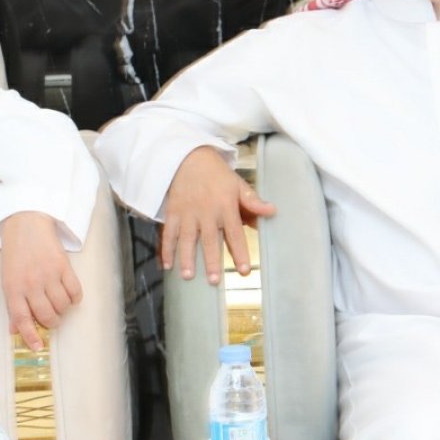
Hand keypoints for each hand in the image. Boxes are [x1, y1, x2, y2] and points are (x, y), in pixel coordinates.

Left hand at [0, 211, 81, 352]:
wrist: (26, 224)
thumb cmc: (15, 253)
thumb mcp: (7, 280)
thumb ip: (12, 305)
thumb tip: (14, 330)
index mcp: (14, 288)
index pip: (22, 319)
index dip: (30, 336)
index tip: (38, 347)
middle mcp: (31, 284)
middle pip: (47, 316)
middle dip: (51, 322)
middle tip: (51, 317)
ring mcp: (48, 275)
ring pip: (62, 306)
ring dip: (63, 309)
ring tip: (58, 302)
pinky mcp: (63, 267)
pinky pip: (75, 292)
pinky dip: (74, 298)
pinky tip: (69, 294)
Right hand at [160, 146, 275, 284]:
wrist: (188, 158)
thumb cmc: (216, 175)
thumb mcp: (237, 184)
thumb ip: (252, 201)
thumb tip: (272, 211)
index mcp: (225, 206)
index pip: (235, 233)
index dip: (240, 252)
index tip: (244, 271)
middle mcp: (207, 212)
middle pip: (210, 240)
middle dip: (211, 261)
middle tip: (213, 281)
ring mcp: (188, 213)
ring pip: (187, 239)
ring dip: (187, 258)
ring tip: (188, 276)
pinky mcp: (173, 213)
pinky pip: (169, 233)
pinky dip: (167, 249)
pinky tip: (167, 265)